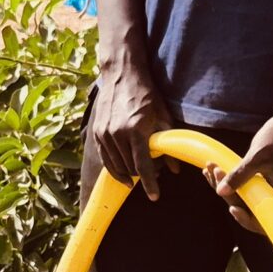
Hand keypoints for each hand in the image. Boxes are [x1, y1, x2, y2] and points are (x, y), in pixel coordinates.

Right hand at [92, 56, 174, 199]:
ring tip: (139, 172)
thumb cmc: (146, 94)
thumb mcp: (163, 117)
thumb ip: (169, 143)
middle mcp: (117, 134)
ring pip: (116, 166)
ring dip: (129, 173)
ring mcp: (104, 134)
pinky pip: (105, 159)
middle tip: (153, 173)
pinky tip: (123, 173)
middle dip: (142, 175)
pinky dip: (114, 168)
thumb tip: (175, 169)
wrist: (121, 75)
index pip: (142, 165)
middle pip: (130, 168)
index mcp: (136, 130)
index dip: (150, 183)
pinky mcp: (97, 133)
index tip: (155, 196)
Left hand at [209, 106, 272, 233]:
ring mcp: (269, 188)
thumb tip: (220, 192)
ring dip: (224, 184)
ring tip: (211, 168)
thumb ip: (239, 175)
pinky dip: (230, 178)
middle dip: (228, 193)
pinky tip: (214, 168)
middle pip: (247, 207)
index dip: (245, 219)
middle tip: (215, 172)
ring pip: (242, 195)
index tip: (231, 208)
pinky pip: (244, 184)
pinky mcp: (263, 179)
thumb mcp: (257, 157)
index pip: (262, 221)